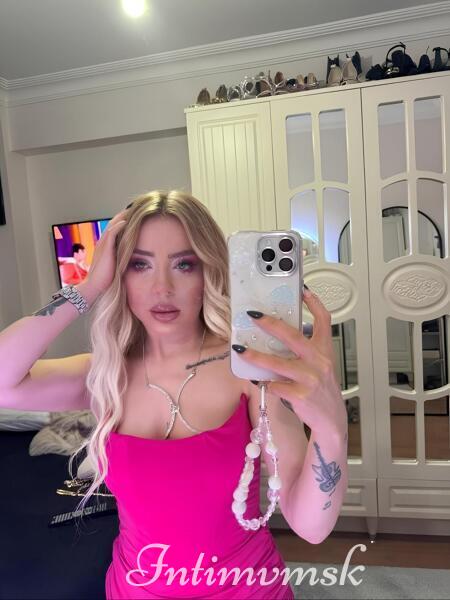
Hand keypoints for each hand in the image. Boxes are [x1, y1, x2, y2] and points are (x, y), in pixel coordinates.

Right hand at [84, 209, 128, 293]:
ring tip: (131, 210)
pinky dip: (118, 226)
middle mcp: (103, 243)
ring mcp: (103, 245)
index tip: (133, 216)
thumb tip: (131, 258)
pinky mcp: (105, 250)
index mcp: (105, 246)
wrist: (95, 286)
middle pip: (113, 223)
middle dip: (123, 215)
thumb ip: (120, 259)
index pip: (114, 229)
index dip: (122, 221)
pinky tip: (125, 222)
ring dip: (121, 217)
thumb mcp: (115, 266)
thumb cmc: (105, 279)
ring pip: (112, 226)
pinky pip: (111, 234)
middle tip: (133, 208)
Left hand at [232, 289, 346, 439]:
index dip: (314, 303)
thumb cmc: (321, 391)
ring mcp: (310, 379)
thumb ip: (305, 352)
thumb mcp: (320, 367)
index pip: (324, 320)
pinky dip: (263, 382)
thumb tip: (277, 336)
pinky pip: (274, 385)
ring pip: (277, 363)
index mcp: (324, 351)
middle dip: (271, 324)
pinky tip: (255, 379)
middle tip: (253, 316)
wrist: (331, 421)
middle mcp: (319, 362)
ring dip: (256, 356)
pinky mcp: (299, 396)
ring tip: (241, 349)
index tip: (302, 290)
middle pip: (293, 336)